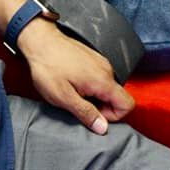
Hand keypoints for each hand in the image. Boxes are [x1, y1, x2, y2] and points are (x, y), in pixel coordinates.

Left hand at [17, 16, 131, 134]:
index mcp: (103, 81)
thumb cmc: (49, 68)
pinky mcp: (94, 59)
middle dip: (101, 107)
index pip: (127, 104)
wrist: (41, 42)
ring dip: (95, 96)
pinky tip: (73, 83)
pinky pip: (101, 78)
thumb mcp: (64, 97)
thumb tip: (102, 128)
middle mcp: (107, 70)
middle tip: (78, 104)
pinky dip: (91, 86)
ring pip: (108, 88)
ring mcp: (101, 62)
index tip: (94, 115)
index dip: (113, 116)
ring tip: (73, 92)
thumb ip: (86, 113)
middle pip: (117, 97)